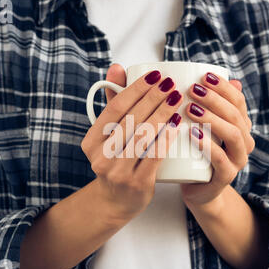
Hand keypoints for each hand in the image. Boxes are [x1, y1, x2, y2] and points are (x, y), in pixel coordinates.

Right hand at [82, 64, 183, 221]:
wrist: (116, 201)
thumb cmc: (116, 161)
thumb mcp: (108, 135)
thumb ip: (113, 102)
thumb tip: (117, 67)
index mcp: (91, 141)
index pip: (115, 107)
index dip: (136, 88)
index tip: (155, 75)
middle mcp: (101, 157)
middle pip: (131, 119)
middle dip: (153, 98)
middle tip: (171, 84)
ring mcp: (118, 172)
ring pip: (143, 136)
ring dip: (162, 114)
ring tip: (177, 99)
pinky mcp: (137, 184)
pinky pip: (154, 156)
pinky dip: (166, 137)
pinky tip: (177, 124)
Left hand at [181, 72, 254, 211]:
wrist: (197, 188)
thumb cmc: (195, 153)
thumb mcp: (199, 126)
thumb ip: (204, 105)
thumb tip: (209, 74)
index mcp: (240, 126)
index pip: (238, 101)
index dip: (223, 87)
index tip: (203, 76)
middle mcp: (244, 142)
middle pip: (235, 115)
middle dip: (215, 100)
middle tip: (192, 91)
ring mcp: (238, 161)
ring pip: (233, 135)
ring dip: (212, 119)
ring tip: (190, 109)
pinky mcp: (226, 177)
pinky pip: (222, 160)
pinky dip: (208, 146)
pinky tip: (193, 134)